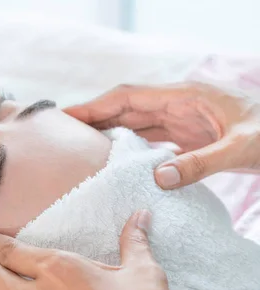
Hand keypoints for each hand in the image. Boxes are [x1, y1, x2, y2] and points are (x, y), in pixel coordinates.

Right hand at [64, 82, 259, 188]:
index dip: (95, 105)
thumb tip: (157, 178)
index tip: (67, 115)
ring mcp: (182, 120)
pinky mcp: (188, 136)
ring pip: (135, 123)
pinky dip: (129, 147)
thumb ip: (200, 163)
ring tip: (80, 148)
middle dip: (93, 118)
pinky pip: (150, 139)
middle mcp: (177, 105)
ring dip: (108, 133)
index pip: (128, 97)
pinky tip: (115, 160)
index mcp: (184, 97)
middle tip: (62, 133)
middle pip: (124, 108)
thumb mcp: (240, 148)